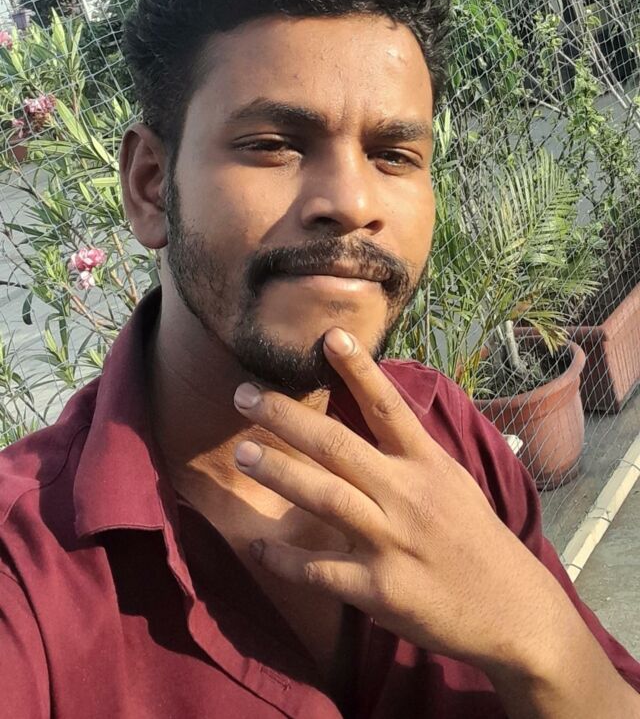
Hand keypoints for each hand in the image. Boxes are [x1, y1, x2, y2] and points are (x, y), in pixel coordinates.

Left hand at [232, 327, 568, 673]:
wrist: (512, 611)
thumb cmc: (475, 538)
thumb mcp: (452, 482)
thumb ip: (410, 453)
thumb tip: (372, 415)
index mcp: (428, 465)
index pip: (388, 407)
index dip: (358, 370)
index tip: (329, 337)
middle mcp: (407, 496)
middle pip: (339, 447)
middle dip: (288, 419)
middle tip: (244, 396)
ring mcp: (391, 542)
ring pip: (326, 498)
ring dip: (280, 473)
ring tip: (242, 454)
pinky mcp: (378, 589)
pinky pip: (320, 570)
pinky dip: (285, 559)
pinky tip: (257, 547)